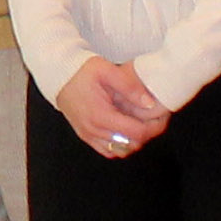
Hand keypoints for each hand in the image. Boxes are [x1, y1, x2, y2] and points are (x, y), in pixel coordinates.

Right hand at [53, 58, 167, 163]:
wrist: (57, 76)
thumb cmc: (81, 71)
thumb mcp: (106, 70)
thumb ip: (129, 86)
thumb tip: (149, 103)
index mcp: (100, 115)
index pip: (137, 133)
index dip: (154, 128)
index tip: (162, 118)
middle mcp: (94, 130)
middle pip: (132, 144)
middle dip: (148, 134)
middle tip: (155, 119)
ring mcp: (89, 135)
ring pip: (121, 150)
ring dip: (135, 140)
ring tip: (141, 123)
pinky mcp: (86, 136)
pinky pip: (109, 150)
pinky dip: (121, 145)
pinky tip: (125, 130)